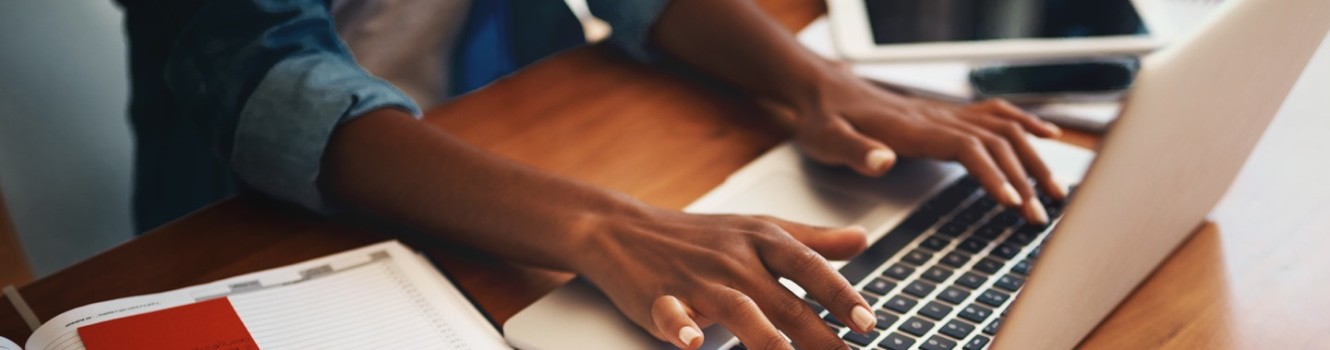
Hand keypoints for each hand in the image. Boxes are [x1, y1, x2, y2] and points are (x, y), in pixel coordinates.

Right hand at [572, 207, 872, 349]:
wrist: (622, 228)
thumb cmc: (697, 235)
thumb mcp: (757, 228)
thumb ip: (811, 240)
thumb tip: (862, 239)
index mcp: (761, 241)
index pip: (808, 266)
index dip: (840, 294)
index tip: (867, 322)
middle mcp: (734, 259)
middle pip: (783, 299)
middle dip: (817, 332)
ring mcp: (697, 279)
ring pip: (737, 308)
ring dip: (763, 336)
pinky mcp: (659, 298)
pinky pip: (671, 314)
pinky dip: (681, 328)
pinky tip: (693, 343)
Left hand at [786, 65, 1067, 223]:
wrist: (821, 89)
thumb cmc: (823, 118)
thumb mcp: (826, 138)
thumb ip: (855, 151)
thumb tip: (884, 160)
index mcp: (912, 128)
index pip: (966, 147)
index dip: (993, 174)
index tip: (1013, 202)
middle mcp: (935, 116)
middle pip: (995, 141)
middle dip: (1024, 177)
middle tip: (1041, 216)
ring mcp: (943, 113)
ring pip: (1003, 128)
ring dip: (1033, 158)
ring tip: (1055, 191)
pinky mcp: (944, 114)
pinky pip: (994, 114)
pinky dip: (1025, 123)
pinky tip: (1047, 135)